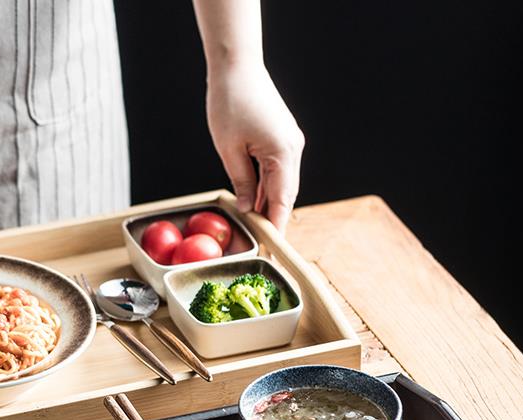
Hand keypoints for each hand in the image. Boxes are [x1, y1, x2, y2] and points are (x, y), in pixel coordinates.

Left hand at [206, 64, 303, 231]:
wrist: (237, 66)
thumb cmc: (229, 101)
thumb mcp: (229, 149)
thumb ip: (241, 182)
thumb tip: (246, 209)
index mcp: (283, 153)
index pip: (282, 202)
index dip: (276, 228)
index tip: (272, 250)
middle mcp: (293, 150)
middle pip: (286, 196)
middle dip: (274, 221)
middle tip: (264, 247)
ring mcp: (290, 144)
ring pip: (282, 186)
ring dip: (269, 205)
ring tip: (257, 230)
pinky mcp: (284, 139)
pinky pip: (278, 172)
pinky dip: (267, 189)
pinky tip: (254, 203)